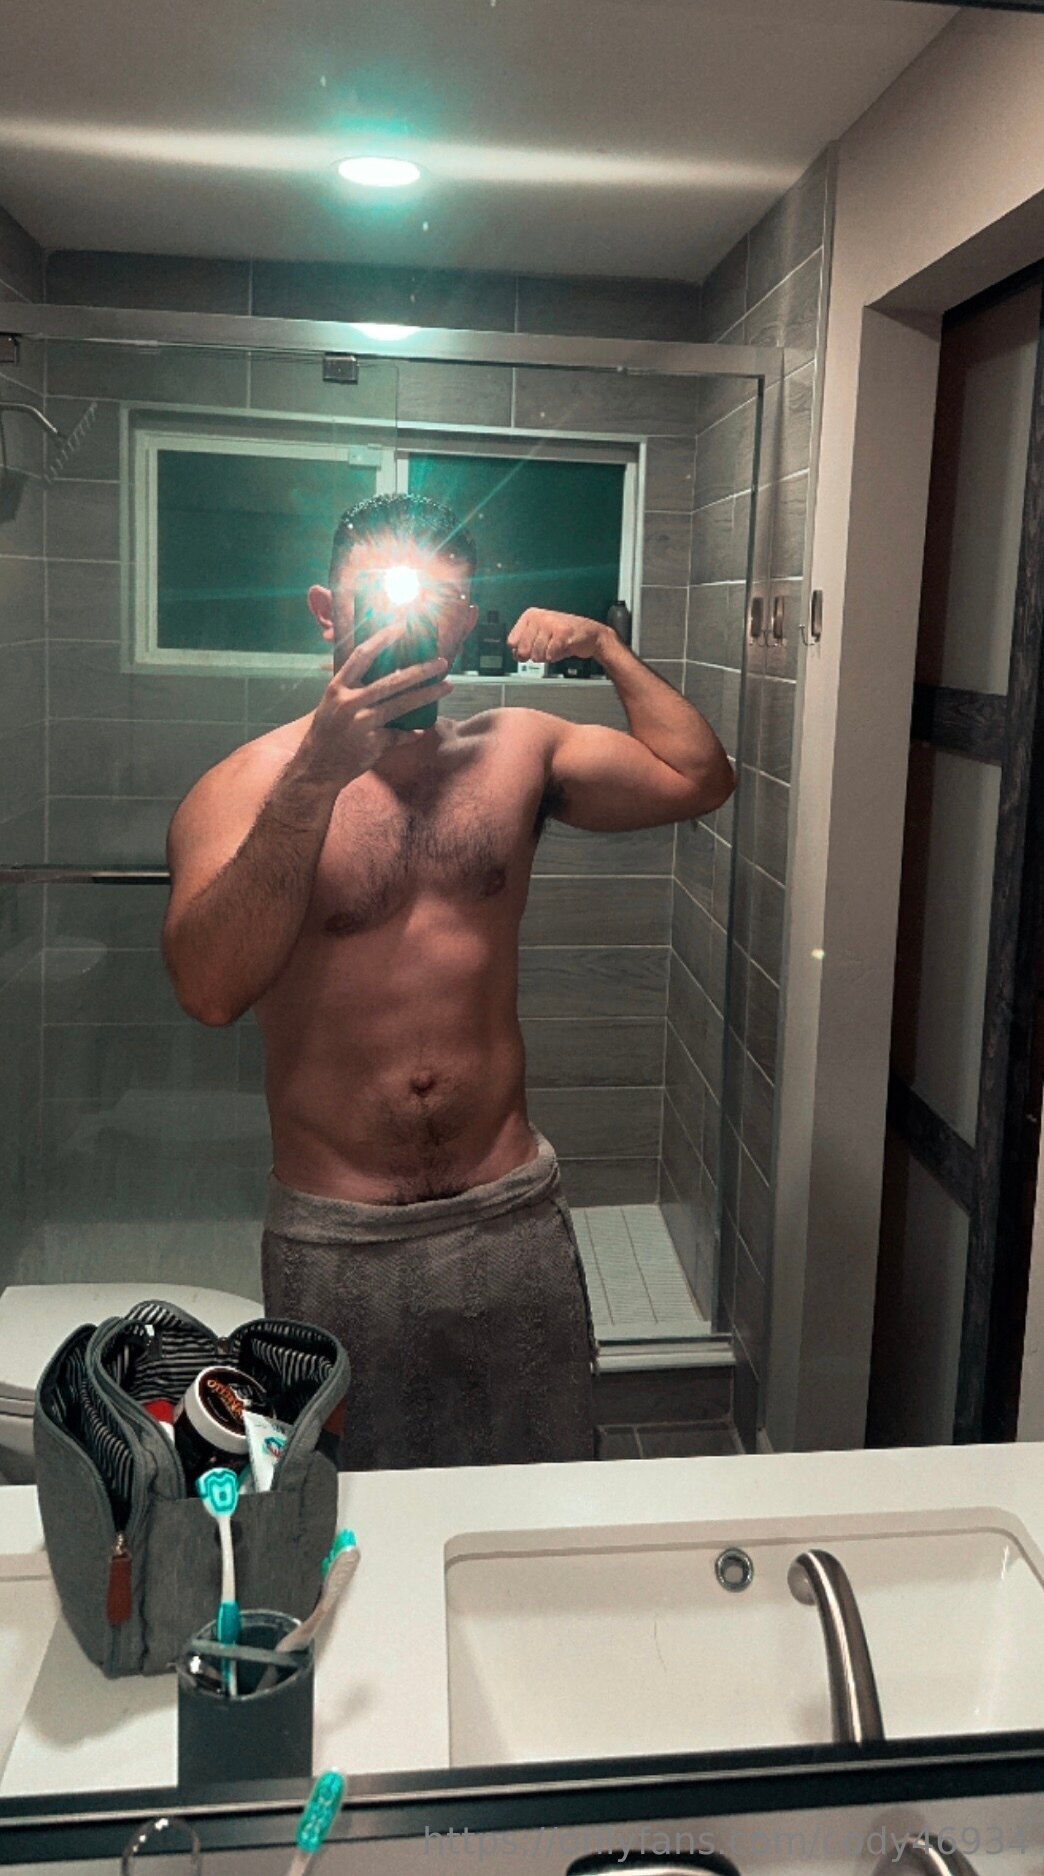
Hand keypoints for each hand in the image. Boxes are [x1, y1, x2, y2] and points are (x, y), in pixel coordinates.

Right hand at [301, 624, 451, 786]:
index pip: (361, 657)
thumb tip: (387, 677)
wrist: (317, 766)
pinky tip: (420, 731)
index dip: (381, 640)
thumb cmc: (327, 732)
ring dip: (427, 694)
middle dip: (419, 670)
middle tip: (441, 662)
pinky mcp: (372, 742)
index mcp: (338, 687)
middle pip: (391, 681)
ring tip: (447, 686)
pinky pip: (398, 734)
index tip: (400, 627)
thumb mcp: (334, 704)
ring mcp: (362, 722)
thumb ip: (355, 689)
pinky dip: (410, 733)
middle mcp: (349, 701)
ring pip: (402, 705)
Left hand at [508, 609, 606, 663]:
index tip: (531, 648)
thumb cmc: (563, 636)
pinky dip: (555, 657)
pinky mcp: (562, 632)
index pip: (512, 642)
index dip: (521, 650)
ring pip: (537, 654)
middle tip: (546, 649)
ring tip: (555, 647)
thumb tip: (516, 655)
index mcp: (530, 616)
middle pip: (524, 650)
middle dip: (534, 655)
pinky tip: (562, 648)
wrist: (590, 635)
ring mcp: (550, 623)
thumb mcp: (539, 637)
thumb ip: (524, 645)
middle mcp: (538, 617)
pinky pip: (550, 654)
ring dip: (546, 656)